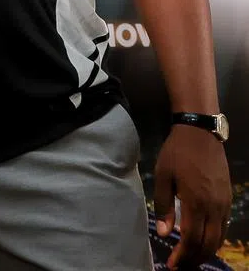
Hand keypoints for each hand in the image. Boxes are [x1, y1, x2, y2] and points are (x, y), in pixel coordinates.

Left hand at [154, 124, 231, 269]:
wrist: (201, 133)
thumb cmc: (176, 153)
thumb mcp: (163, 177)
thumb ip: (163, 206)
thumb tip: (163, 232)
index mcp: (195, 202)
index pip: (190, 238)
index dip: (182, 255)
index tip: (172, 265)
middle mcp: (213, 207)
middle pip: (208, 243)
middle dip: (194, 258)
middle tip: (180, 267)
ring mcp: (224, 203)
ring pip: (218, 237)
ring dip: (205, 251)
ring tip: (190, 258)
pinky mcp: (228, 198)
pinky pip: (223, 226)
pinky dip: (214, 239)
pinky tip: (202, 241)